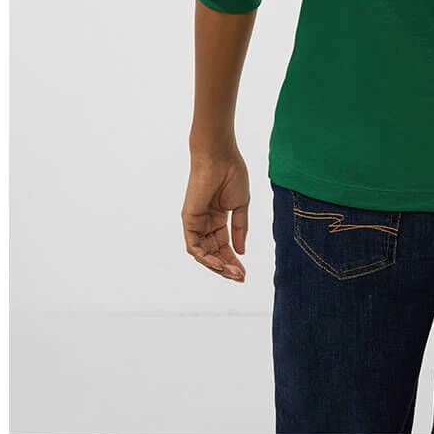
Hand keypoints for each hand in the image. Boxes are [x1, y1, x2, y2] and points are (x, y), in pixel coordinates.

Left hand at [182, 148, 249, 282]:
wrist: (220, 156)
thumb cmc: (232, 174)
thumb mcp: (241, 206)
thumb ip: (240, 229)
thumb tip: (241, 251)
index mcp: (217, 218)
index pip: (224, 246)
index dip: (233, 260)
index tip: (244, 272)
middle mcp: (205, 223)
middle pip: (214, 253)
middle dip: (227, 267)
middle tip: (240, 277)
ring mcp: (196, 222)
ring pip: (203, 254)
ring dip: (217, 266)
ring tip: (233, 273)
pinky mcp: (188, 220)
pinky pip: (194, 246)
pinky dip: (205, 257)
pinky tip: (219, 263)